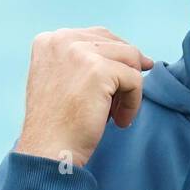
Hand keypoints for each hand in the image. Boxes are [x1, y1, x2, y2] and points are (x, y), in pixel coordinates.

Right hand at [16, 26, 153, 168]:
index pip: (99, 37)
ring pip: (130, 60)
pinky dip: (133, 103)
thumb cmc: (58, 126)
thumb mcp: (62, 82)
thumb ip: (85, 63)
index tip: (111, 92)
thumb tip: (141, 58)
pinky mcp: (99, 70)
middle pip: (118, 46)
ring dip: (130, 90)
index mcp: (50, 40)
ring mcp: (80, 52)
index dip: (114, 64)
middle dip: (124, 75)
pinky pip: (135, 80)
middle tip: (114, 107)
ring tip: (117, 115)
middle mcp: (62, 39)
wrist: (48, 151)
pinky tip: (119, 121)